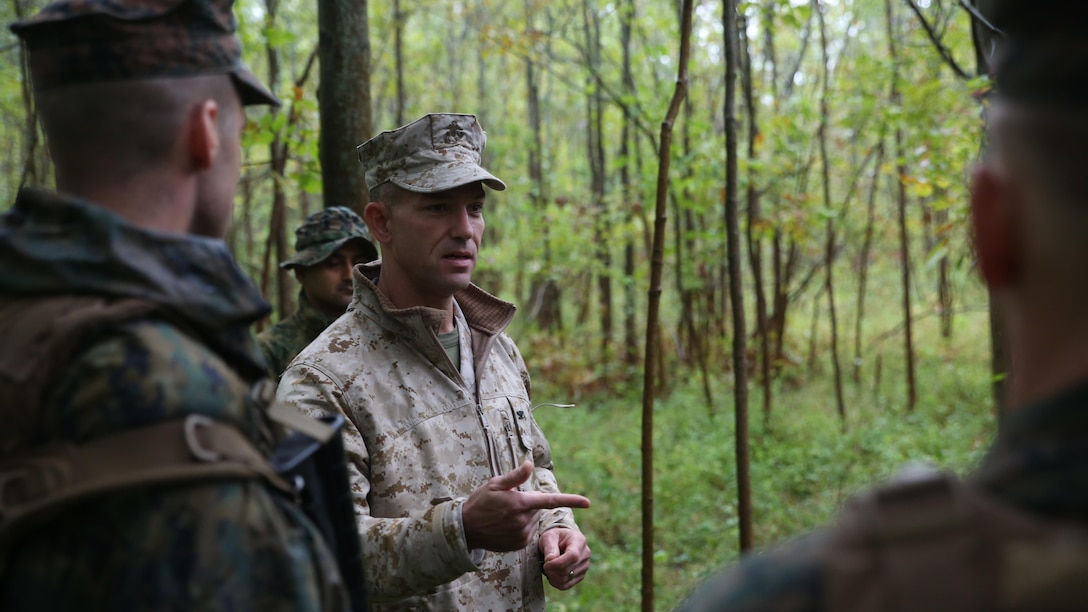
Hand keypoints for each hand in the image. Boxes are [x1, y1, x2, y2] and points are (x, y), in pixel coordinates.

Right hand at [462, 461, 590, 551]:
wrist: (466, 529)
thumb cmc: (480, 502)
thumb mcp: (495, 484)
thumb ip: (515, 476)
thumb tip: (529, 464)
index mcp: (520, 503)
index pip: (550, 501)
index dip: (571, 500)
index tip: (587, 502)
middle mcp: (523, 521)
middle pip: (538, 508)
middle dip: (528, 504)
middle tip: (508, 503)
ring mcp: (522, 535)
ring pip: (533, 520)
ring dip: (524, 516)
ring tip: (503, 515)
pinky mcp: (519, 544)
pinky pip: (528, 531)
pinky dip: (521, 527)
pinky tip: (504, 526)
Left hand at [541, 527, 590, 589]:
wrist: (561, 542)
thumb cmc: (554, 538)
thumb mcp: (549, 537)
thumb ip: (549, 548)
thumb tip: (550, 561)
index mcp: (579, 541)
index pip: (573, 556)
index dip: (557, 563)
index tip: (546, 564)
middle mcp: (585, 555)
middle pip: (567, 570)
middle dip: (551, 570)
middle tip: (545, 564)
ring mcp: (584, 567)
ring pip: (565, 580)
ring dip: (552, 576)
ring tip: (549, 567)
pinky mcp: (580, 576)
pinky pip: (565, 586)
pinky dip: (555, 582)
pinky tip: (552, 574)